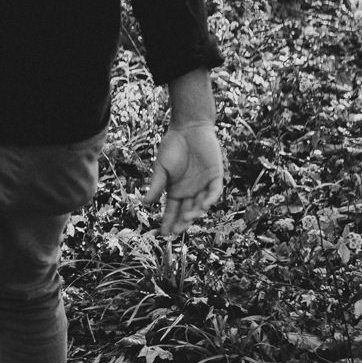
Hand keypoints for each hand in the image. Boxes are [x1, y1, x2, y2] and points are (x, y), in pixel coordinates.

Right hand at [142, 121, 223, 237]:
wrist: (188, 128)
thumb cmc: (172, 146)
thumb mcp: (161, 168)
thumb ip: (156, 185)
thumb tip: (145, 203)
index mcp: (176, 190)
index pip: (172, 210)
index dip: (168, 222)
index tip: (163, 234)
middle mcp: (191, 191)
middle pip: (187, 212)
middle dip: (182, 223)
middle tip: (177, 231)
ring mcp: (204, 185)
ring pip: (201, 205)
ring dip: (195, 213)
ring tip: (187, 218)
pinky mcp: (216, 176)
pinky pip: (215, 191)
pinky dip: (210, 199)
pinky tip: (203, 205)